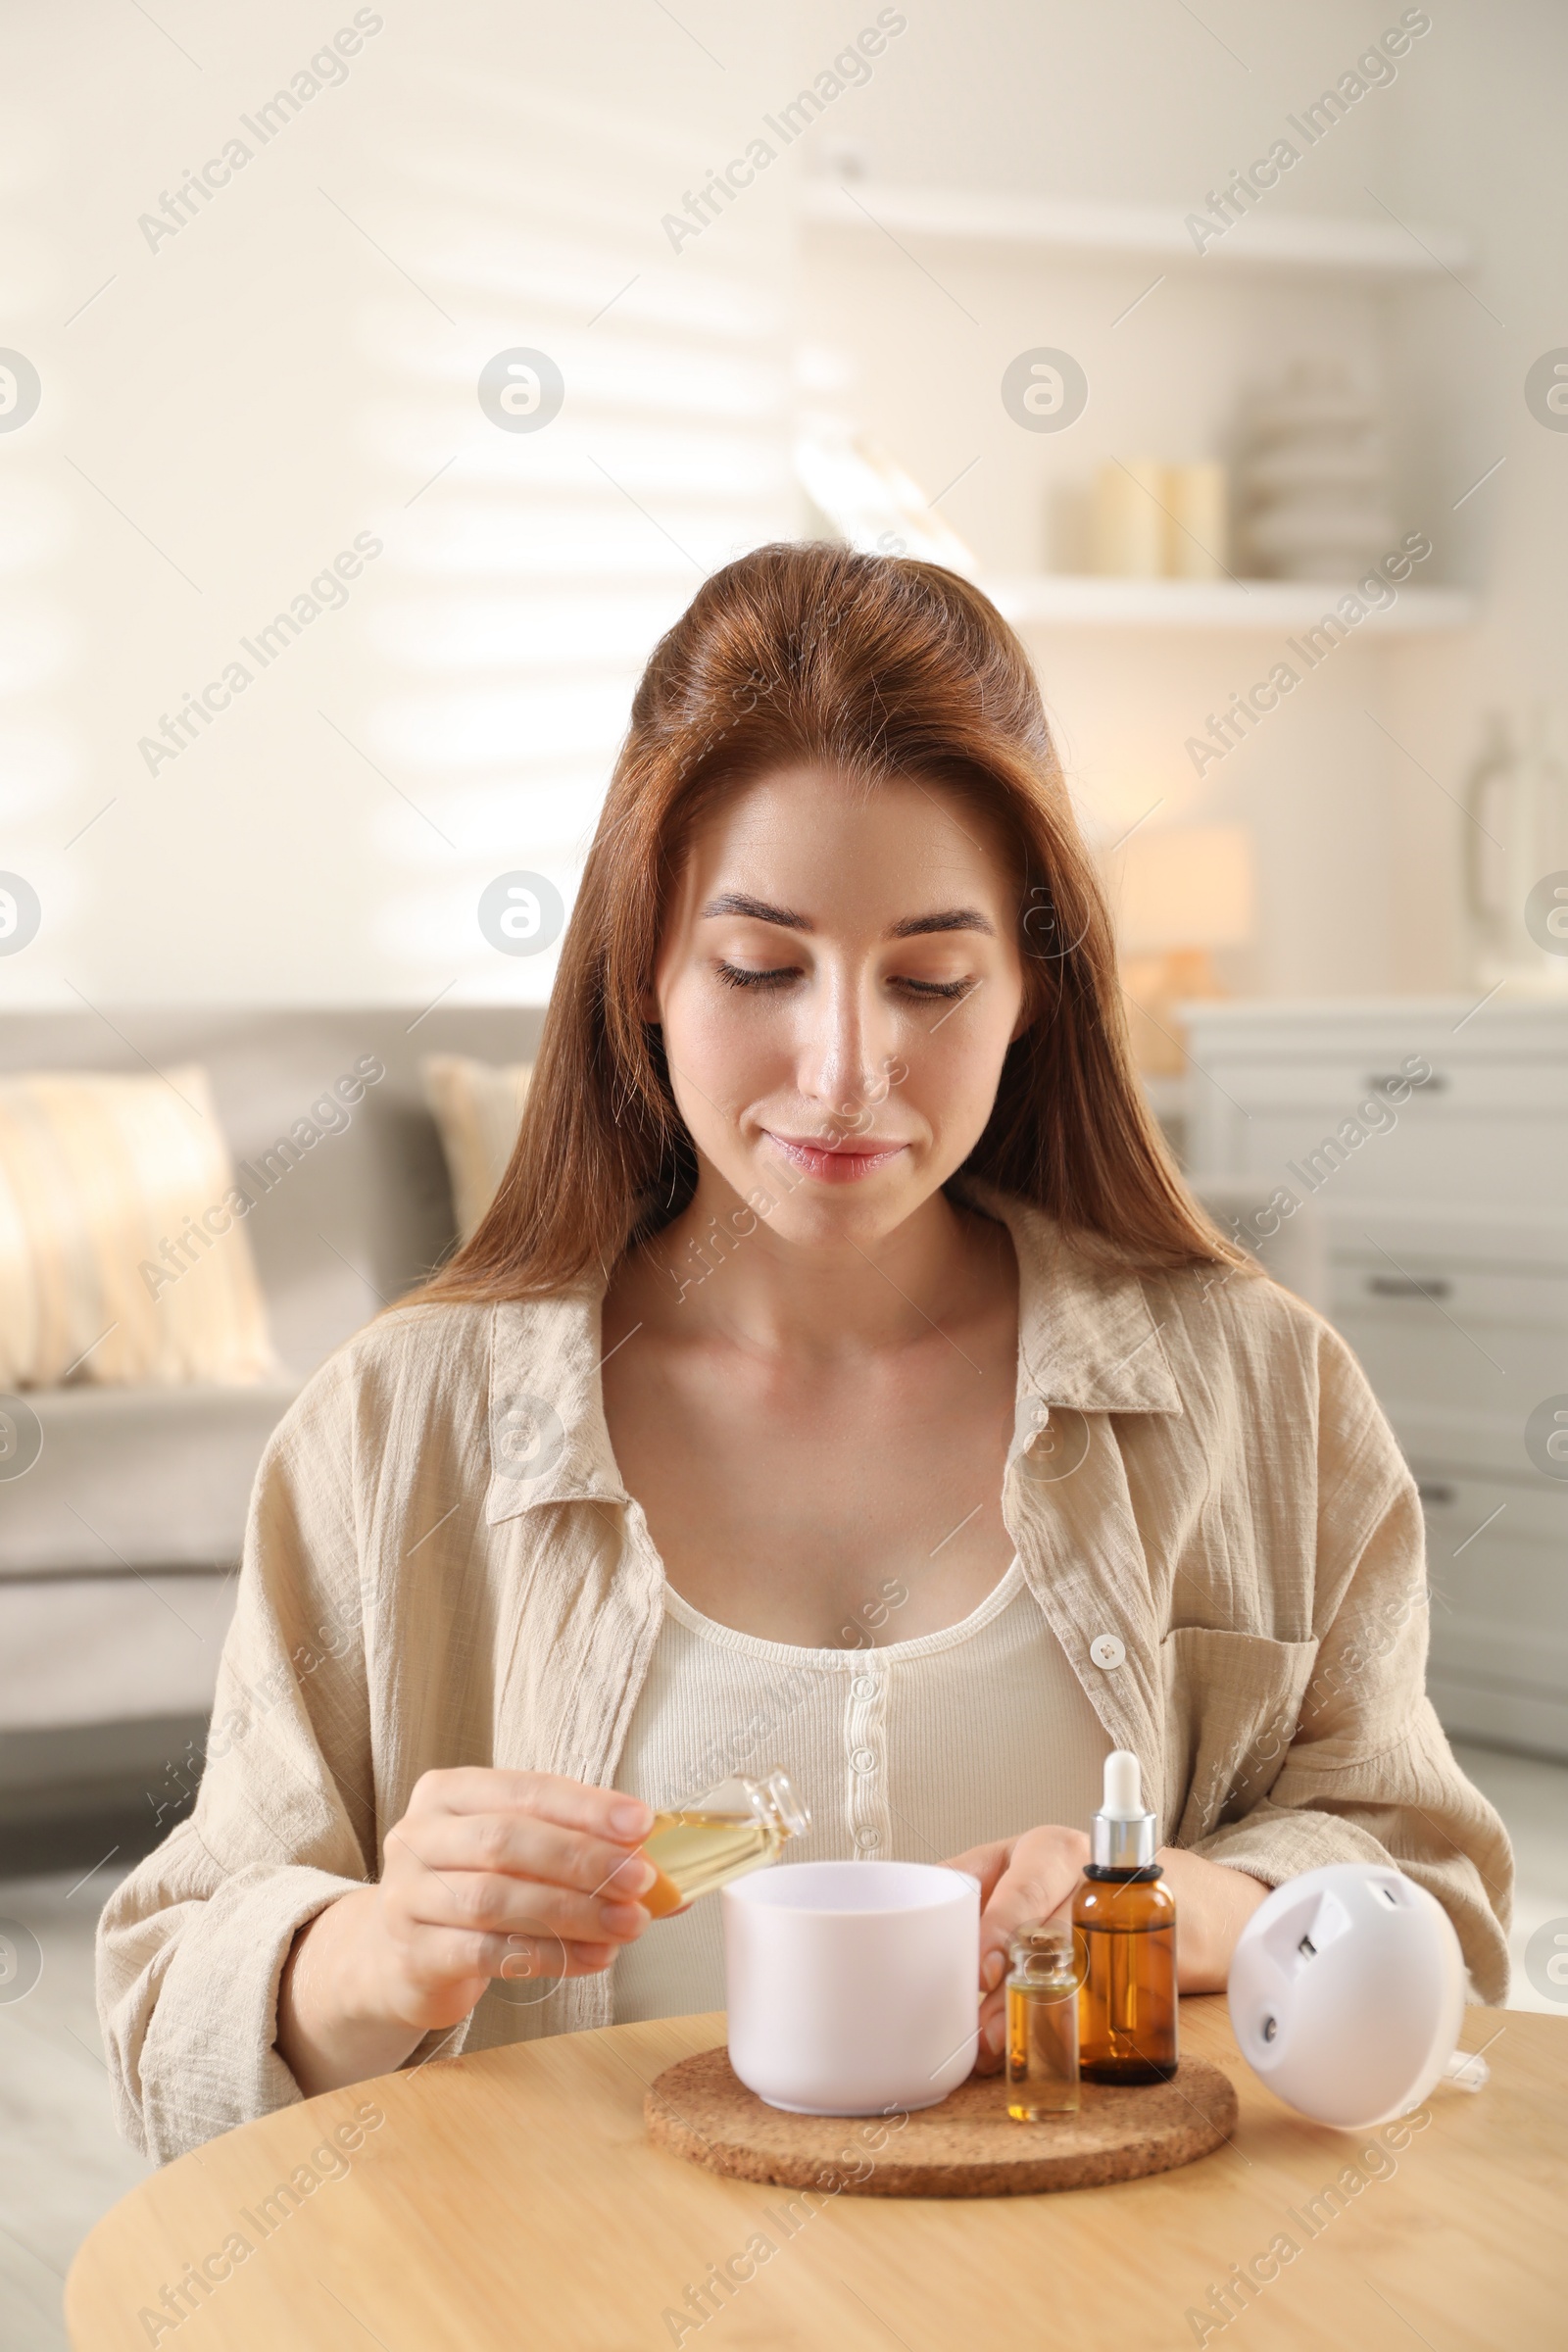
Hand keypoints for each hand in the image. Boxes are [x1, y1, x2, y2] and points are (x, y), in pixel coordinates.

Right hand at [278, 1770, 656, 2095]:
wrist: (396, 1956)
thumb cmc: (473, 1890)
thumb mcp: (518, 1857)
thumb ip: (581, 1852)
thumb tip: (671, 1880)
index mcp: (449, 1792)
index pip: (526, 1789)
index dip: (586, 1806)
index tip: (642, 1824)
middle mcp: (419, 1835)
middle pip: (506, 1840)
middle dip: (583, 1859)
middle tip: (641, 1880)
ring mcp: (407, 1895)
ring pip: (496, 1898)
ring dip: (573, 1911)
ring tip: (628, 1924)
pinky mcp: (412, 1954)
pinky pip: (486, 1953)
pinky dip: (549, 1956)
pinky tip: (595, 1958)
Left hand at [943, 1827, 1272, 2075]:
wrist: (1168, 1895)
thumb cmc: (1067, 1882)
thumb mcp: (1015, 1867)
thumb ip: (968, 1888)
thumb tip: (912, 1925)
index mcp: (1049, 1849)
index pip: (1024, 1889)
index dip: (999, 1931)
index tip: (980, 1972)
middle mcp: (1090, 1878)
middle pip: (1052, 1937)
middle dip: (1013, 1989)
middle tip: (983, 2030)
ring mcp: (1124, 1923)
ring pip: (1080, 1972)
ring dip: (1040, 2016)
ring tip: (1007, 2048)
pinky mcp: (1147, 1963)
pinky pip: (1113, 1996)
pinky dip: (1079, 2028)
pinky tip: (1053, 2050)